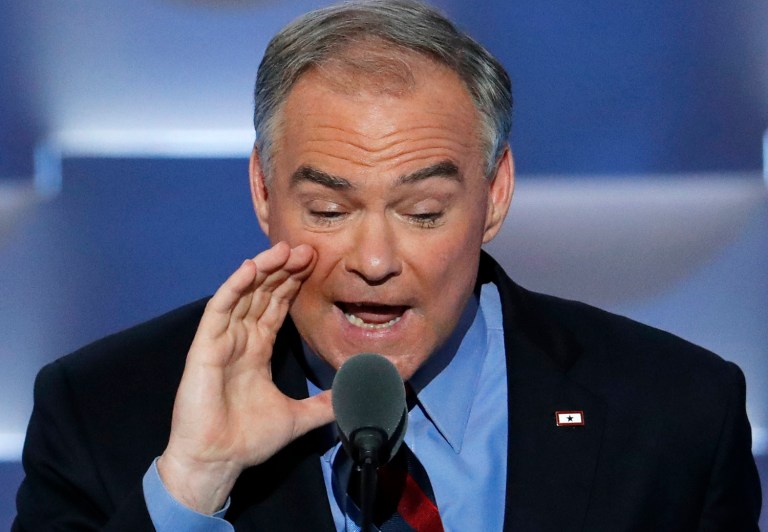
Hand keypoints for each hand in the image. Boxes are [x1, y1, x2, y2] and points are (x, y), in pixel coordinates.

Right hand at [157, 242, 333, 513]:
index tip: (313, 263)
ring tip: (284, 250)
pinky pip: (219, 310)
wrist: (219, 462)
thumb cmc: (248, 439)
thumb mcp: (298, 417)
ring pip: (242, 295)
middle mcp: (240, 339)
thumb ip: (325, 403)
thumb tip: (356, 395)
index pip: (276, 306)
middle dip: (283, 270)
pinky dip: (233, 288)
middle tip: (305, 248)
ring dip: (262, 270)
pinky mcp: (205, 348)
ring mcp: (221, 341)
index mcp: (257, 350)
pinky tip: (250, 269)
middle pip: (262, 294)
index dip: (293, 284)